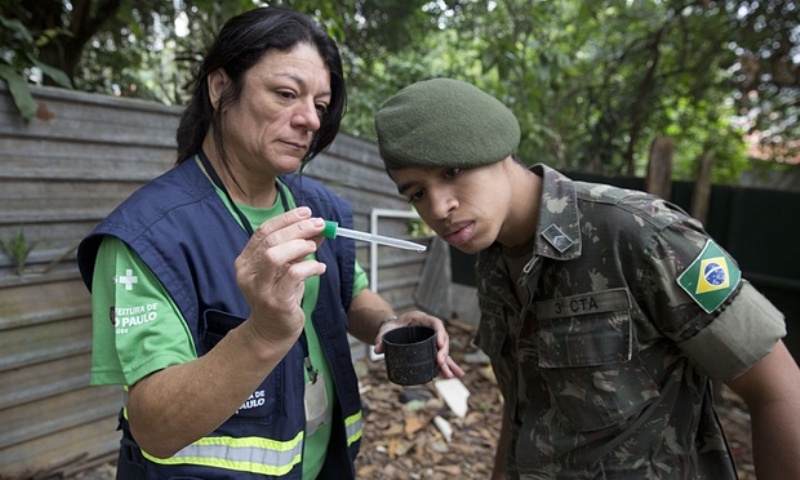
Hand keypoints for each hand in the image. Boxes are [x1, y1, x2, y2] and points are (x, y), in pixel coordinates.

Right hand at [235, 207, 326, 343]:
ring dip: (299, 245)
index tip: (307, 212)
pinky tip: (320, 268)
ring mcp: (259, 288)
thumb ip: (299, 248)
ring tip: (314, 246)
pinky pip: (293, 276)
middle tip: (320, 224)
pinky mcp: (274, 301)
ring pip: (274, 255)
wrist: (272, 331)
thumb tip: (318, 229)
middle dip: (297, 228)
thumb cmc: (280, 297)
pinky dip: (310, 267)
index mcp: (246, 260)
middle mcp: (248, 273)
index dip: (286, 219)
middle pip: (270, 240)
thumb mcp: (288, 268)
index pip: (263, 231)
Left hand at [373, 311, 464, 378]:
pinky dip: (448, 366)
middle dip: (443, 352)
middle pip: (442, 339)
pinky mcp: (430, 349)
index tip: (439, 345)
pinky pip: (441, 357)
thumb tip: (377, 350)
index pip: (435, 323)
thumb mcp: (385, 330)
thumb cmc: (390, 327)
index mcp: (421, 319)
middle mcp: (429, 329)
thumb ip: (381, 338)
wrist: (392, 329)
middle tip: (440, 362)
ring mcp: (431, 339)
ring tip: (452, 375)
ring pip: (443, 350)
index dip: (440, 333)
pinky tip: (455, 375)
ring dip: (448, 363)